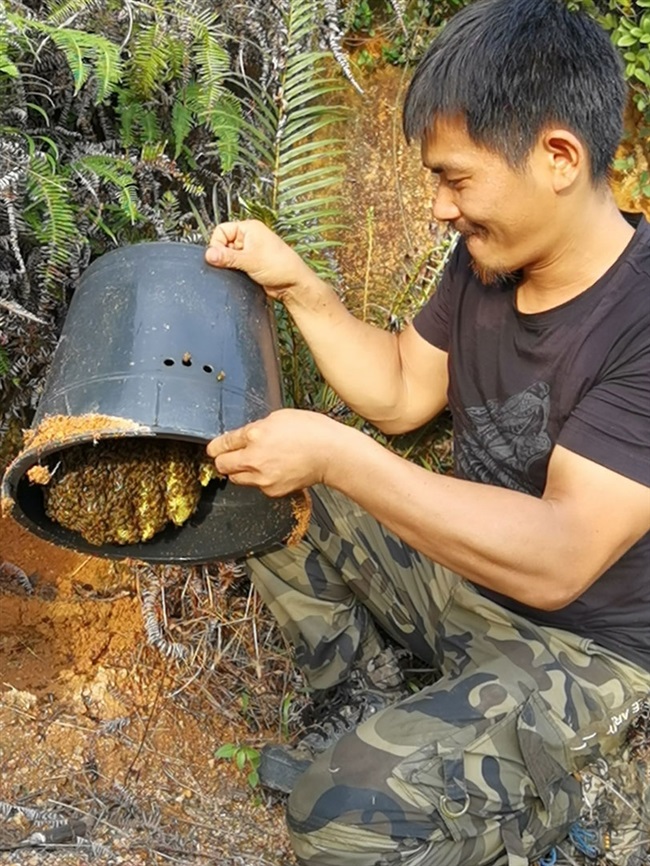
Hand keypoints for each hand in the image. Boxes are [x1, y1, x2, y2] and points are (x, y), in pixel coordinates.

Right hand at [205, 220, 314, 301]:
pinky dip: (234, 271)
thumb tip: (209, 255)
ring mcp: (249, 252)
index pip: (221, 230)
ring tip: (240, 270)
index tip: (218, 256)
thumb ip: (227, 257)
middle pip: (223, 244)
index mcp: (249, 228)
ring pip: (228, 257)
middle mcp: (249, 238)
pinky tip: (241, 275)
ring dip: (229, 265)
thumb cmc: (281, 266)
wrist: (293, 284)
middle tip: (230, 264)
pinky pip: (234, 266)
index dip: (217, 244)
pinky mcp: (250, 265)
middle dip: (223, 256)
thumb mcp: (250, 260)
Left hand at [206, 409, 340, 496]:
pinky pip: (256, 486)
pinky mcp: (271, 491)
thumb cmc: (311, 431)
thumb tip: (243, 437)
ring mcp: (262, 478)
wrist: (331, 454)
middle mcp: (254, 459)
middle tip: (233, 455)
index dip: (216, 446)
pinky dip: (259, 479)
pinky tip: (274, 469)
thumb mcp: (278, 417)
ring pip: (236, 478)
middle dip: (224, 459)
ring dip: (240, 470)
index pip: (221, 444)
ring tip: (258, 461)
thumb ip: (256, 428)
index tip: (214, 448)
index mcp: (254, 436)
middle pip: (222, 465)